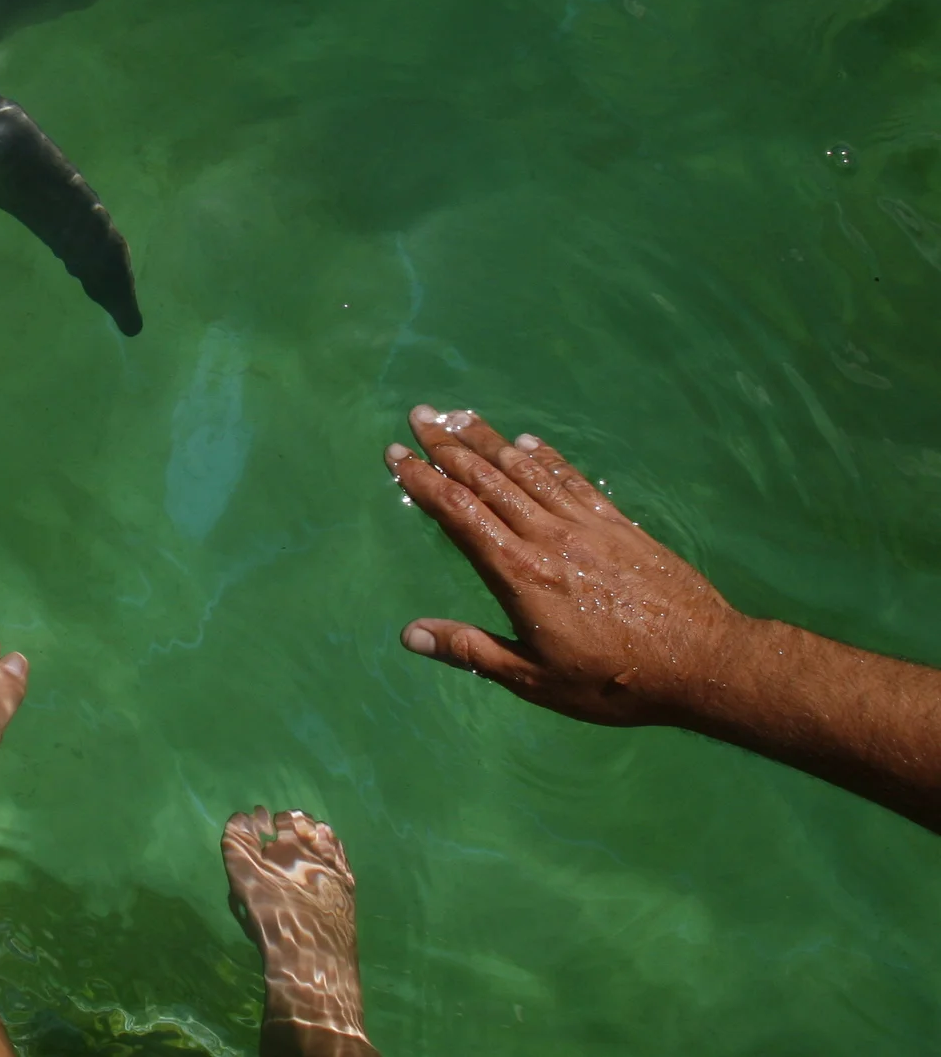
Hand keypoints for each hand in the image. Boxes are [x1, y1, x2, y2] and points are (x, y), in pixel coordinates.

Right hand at [386, 405, 748, 726]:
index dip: (423, 481)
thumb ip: (471, 651)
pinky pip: (574, 481)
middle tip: (418, 416)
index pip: (458, 513)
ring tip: (460, 415)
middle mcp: (547, 537)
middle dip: (448, 446)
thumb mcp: (534, 680)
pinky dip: (547, 458)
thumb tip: (410, 635)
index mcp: (518, 572)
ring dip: (490, 440)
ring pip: (527, 471)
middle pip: (488, 479)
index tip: (395, 455)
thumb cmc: (613, 681)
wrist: (703, 663)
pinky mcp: (619, 525)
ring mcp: (585, 526)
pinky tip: (529, 443)